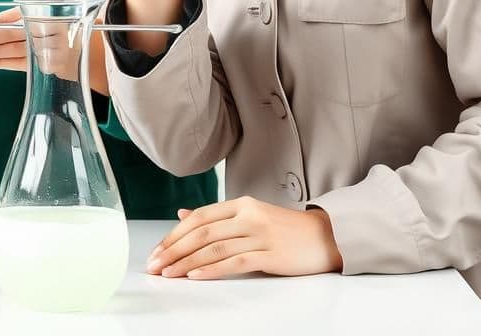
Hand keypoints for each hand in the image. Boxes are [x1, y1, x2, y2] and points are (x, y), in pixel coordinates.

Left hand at [0, 8, 110, 94]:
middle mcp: (53, 32)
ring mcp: (51, 51)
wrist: (94, 52)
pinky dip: (1, 64)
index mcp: (51, 14)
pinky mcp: (48, 67)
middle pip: (15, 35)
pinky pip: (19, 65)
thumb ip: (18, 16)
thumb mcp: (45, 13)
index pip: (18, 18)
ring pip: (15, 51)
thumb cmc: (64, 28)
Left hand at [146, 197, 342, 279]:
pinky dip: (212, 269)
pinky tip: (196, 276)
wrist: (325, 236)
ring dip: (187, 263)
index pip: (199, 218)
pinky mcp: (271, 254)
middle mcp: (248, 216)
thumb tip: (182, 215)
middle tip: (155, 265)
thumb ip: (216, 217)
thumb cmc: (284, 228)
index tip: (157, 251)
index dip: (174, 235)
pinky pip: (235, 262)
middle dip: (174, 250)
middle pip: (202, 233)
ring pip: (214, 248)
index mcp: (240, 204)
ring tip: (169, 274)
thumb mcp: (249, 216)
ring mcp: (260, 234)